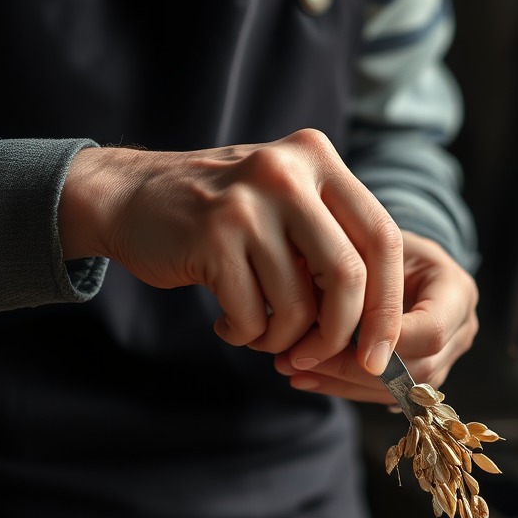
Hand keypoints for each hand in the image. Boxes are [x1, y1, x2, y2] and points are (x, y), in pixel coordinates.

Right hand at [57, 129, 402, 372]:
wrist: (129, 197)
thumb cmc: (222, 217)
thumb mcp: (287, 205)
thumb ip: (334, 244)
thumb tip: (380, 329)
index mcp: (318, 158)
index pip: (382, 238)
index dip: (388, 305)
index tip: (380, 353)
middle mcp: (288, 171)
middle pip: (348, 276)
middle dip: (342, 335)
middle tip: (319, 359)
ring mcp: (248, 203)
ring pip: (298, 305)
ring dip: (283, 339)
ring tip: (261, 334)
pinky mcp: (212, 236)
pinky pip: (254, 315)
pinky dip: (247, 334)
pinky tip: (229, 323)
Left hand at [273, 231, 479, 403]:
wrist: (397, 254)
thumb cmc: (381, 241)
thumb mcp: (369, 244)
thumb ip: (354, 275)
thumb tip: (309, 312)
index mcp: (457, 291)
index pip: (429, 331)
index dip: (384, 343)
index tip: (328, 341)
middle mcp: (462, 329)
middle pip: (417, 369)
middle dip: (352, 371)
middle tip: (296, 360)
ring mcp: (448, 357)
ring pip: (402, 391)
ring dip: (343, 385)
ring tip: (295, 370)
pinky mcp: (425, 376)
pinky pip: (389, 394)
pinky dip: (346, 387)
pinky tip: (310, 377)